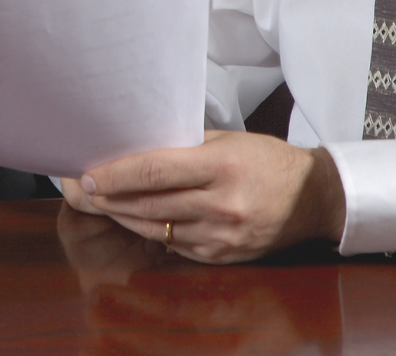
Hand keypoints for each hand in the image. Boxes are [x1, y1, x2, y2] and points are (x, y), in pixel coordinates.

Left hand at [61, 130, 345, 263]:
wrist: (313, 198)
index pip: (153, 172)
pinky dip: (151, 231)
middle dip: (109, 198)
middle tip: (83, 189)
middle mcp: (220, 204)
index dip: (115, 175)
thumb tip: (137, 144)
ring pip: (156, 228)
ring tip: (101, 203)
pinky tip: (134, 218)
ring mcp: (222, 235)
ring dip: (123, 216)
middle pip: (148, 204)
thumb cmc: (265, 158)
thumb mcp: (227, 139)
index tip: (88, 174)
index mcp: (219, 166)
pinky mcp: (223, 255)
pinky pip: (175, 244)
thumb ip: (184, 144)